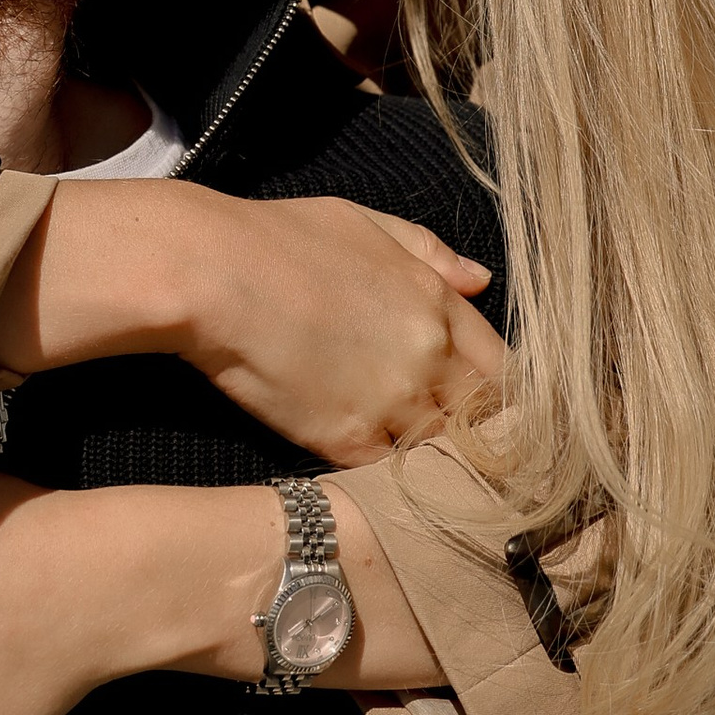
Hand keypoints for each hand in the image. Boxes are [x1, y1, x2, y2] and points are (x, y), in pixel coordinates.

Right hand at [0, 180, 502, 465]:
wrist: (212, 272)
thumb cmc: (278, 237)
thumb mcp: (364, 223)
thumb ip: (429, 253)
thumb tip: (481, 280)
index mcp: (437, 302)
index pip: (502, 368)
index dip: (500, 396)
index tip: (490, 414)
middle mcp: (428, 355)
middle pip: (481, 418)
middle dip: (477, 437)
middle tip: (467, 459)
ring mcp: (390, 401)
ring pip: (439, 454)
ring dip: (435, 467)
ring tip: (430, 485)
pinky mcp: (345, 440)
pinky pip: (389, 477)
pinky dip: (389, 486)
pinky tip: (383, 492)